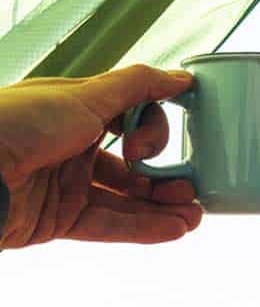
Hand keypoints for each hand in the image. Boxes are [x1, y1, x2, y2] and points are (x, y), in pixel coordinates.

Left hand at [0, 65, 202, 247]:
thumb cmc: (15, 123)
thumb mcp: (84, 96)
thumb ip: (138, 87)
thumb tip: (182, 77)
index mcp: (76, 110)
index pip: (133, 121)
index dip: (151, 132)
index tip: (146, 143)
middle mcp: (72, 147)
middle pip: (134, 165)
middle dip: (168, 177)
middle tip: (195, 188)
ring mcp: (65, 186)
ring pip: (126, 199)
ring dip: (163, 207)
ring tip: (195, 216)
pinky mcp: (57, 221)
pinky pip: (109, 225)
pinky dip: (143, 228)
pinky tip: (174, 230)